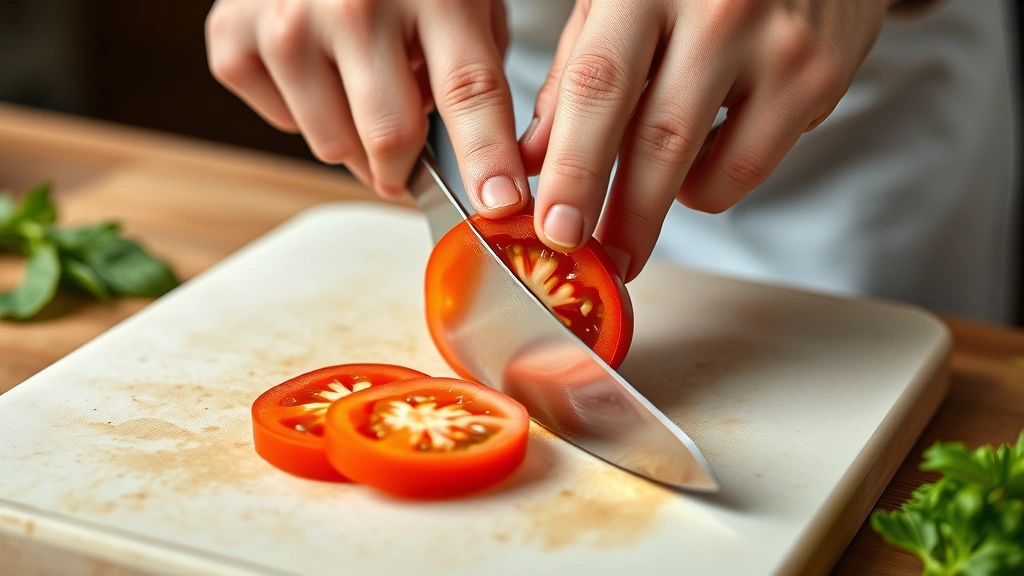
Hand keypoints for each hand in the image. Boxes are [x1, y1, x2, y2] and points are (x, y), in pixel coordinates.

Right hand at [205, 0, 529, 216]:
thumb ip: (476, 67)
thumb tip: (485, 165)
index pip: (468, 89)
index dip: (486, 156)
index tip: (498, 205)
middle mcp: (354, 6)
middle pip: (391, 137)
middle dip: (407, 172)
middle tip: (409, 169)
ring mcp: (288, 24)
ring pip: (334, 146)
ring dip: (357, 142)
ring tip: (362, 91)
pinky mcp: (233, 41)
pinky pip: (285, 125)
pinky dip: (306, 113)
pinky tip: (317, 69)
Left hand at [519, 0, 895, 280]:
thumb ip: (576, 71)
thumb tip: (532, 159)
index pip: (598, 87)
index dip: (572, 168)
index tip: (554, 229)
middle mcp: (718, 9)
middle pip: (657, 140)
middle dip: (621, 218)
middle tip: (597, 262)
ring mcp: (778, 45)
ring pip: (708, 168)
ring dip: (662, 209)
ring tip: (640, 205)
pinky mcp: (821, 76)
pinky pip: (751, 167)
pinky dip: (711, 182)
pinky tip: (698, 155)